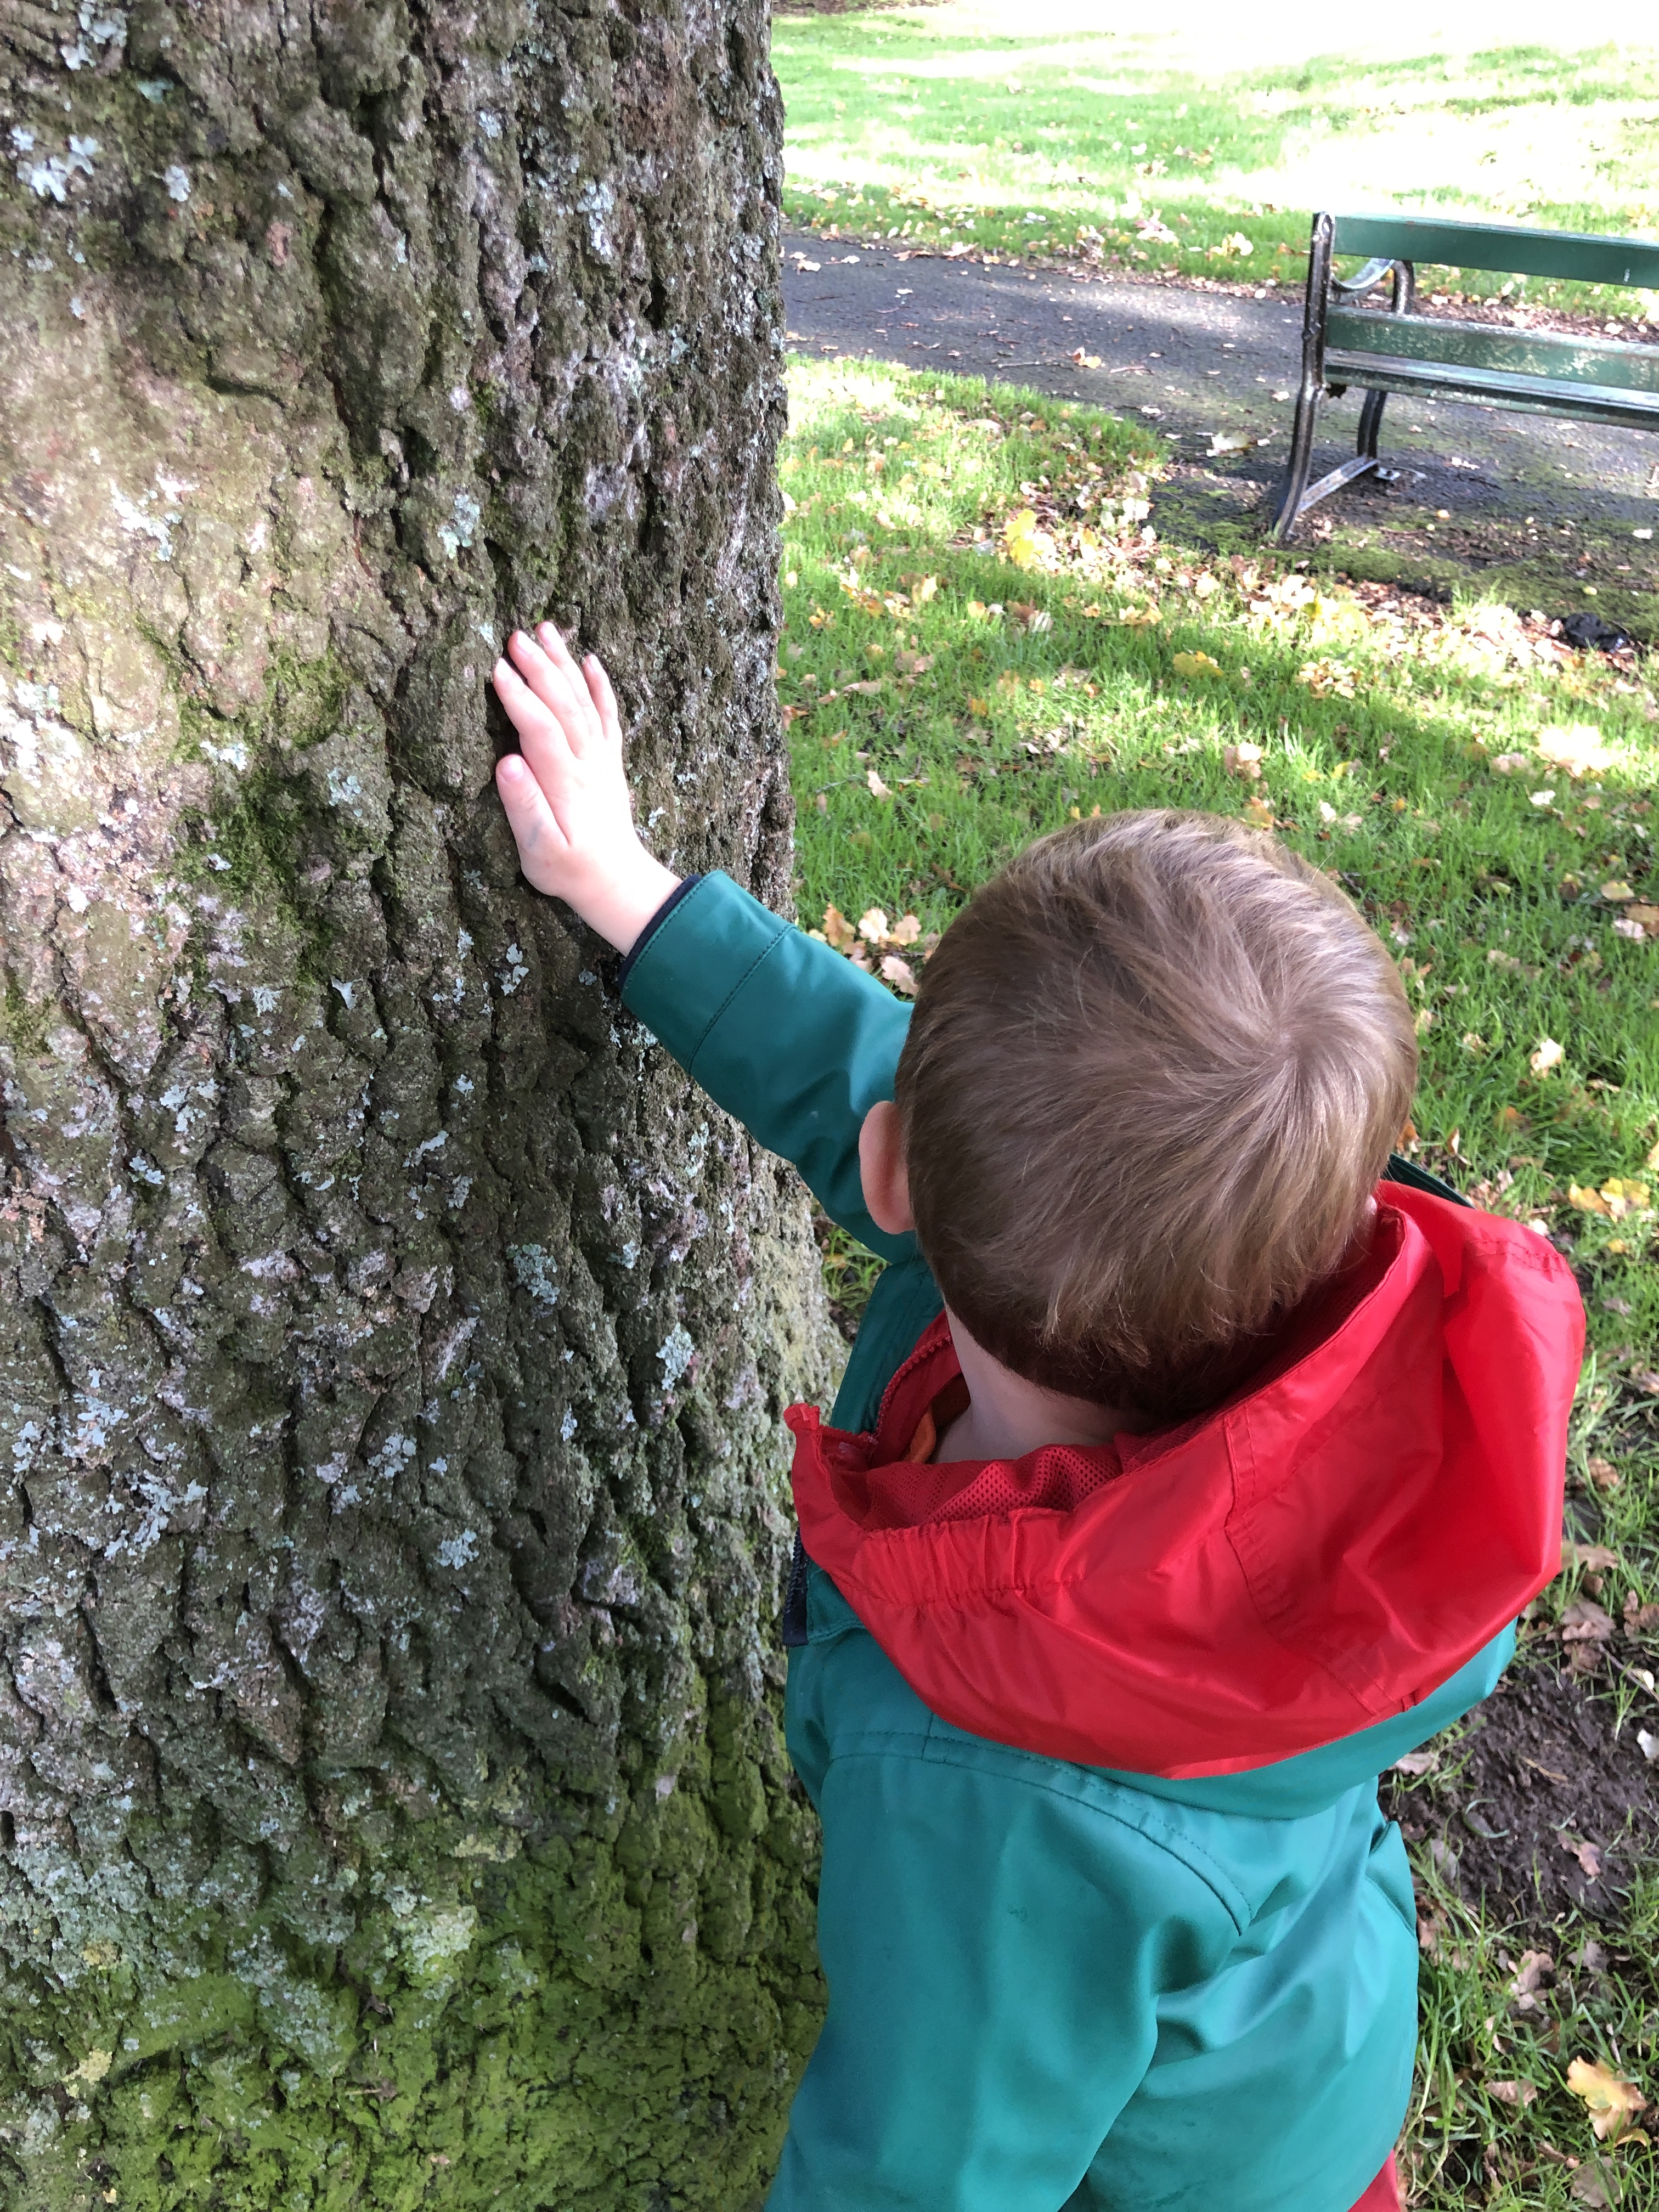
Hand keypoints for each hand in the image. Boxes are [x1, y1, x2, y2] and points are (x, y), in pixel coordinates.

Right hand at [492, 623, 677, 953]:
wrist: (615, 881)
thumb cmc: (569, 870)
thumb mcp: (539, 851)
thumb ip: (524, 807)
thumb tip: (507, 763)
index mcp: (565, 783)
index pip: (540, 729)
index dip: (519, 698)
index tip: (497, 668)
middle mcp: (587, 763)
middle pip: (563, 705)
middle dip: (539, 667)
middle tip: (514, 635)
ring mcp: (601, 759)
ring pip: (584, 702)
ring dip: (565, 665)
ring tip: (545, 629)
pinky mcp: (609, 761)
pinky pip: (608, 716)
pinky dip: (601, 687)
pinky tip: (590, 660)